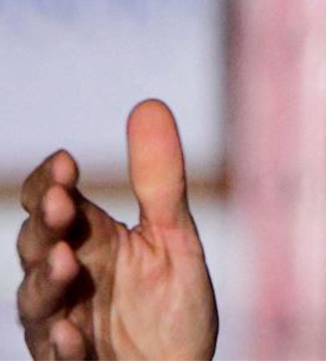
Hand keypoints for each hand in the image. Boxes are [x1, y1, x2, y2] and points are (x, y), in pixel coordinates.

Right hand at [16, 100, 217, 359]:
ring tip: (66, 263)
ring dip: (47, 281)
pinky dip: (62, 344)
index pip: (52, 203)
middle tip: (62, 203)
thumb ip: (160, 180)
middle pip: (37, 245)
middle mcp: (68, 278)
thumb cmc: (172, 305)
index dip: (51, 183)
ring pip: (37, 300)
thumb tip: (148, 103)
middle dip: (46, 226)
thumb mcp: (175, 236)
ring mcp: (64, 323)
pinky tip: (70, 331)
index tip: (67, 162)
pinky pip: (59, 357)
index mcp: (89, 240)